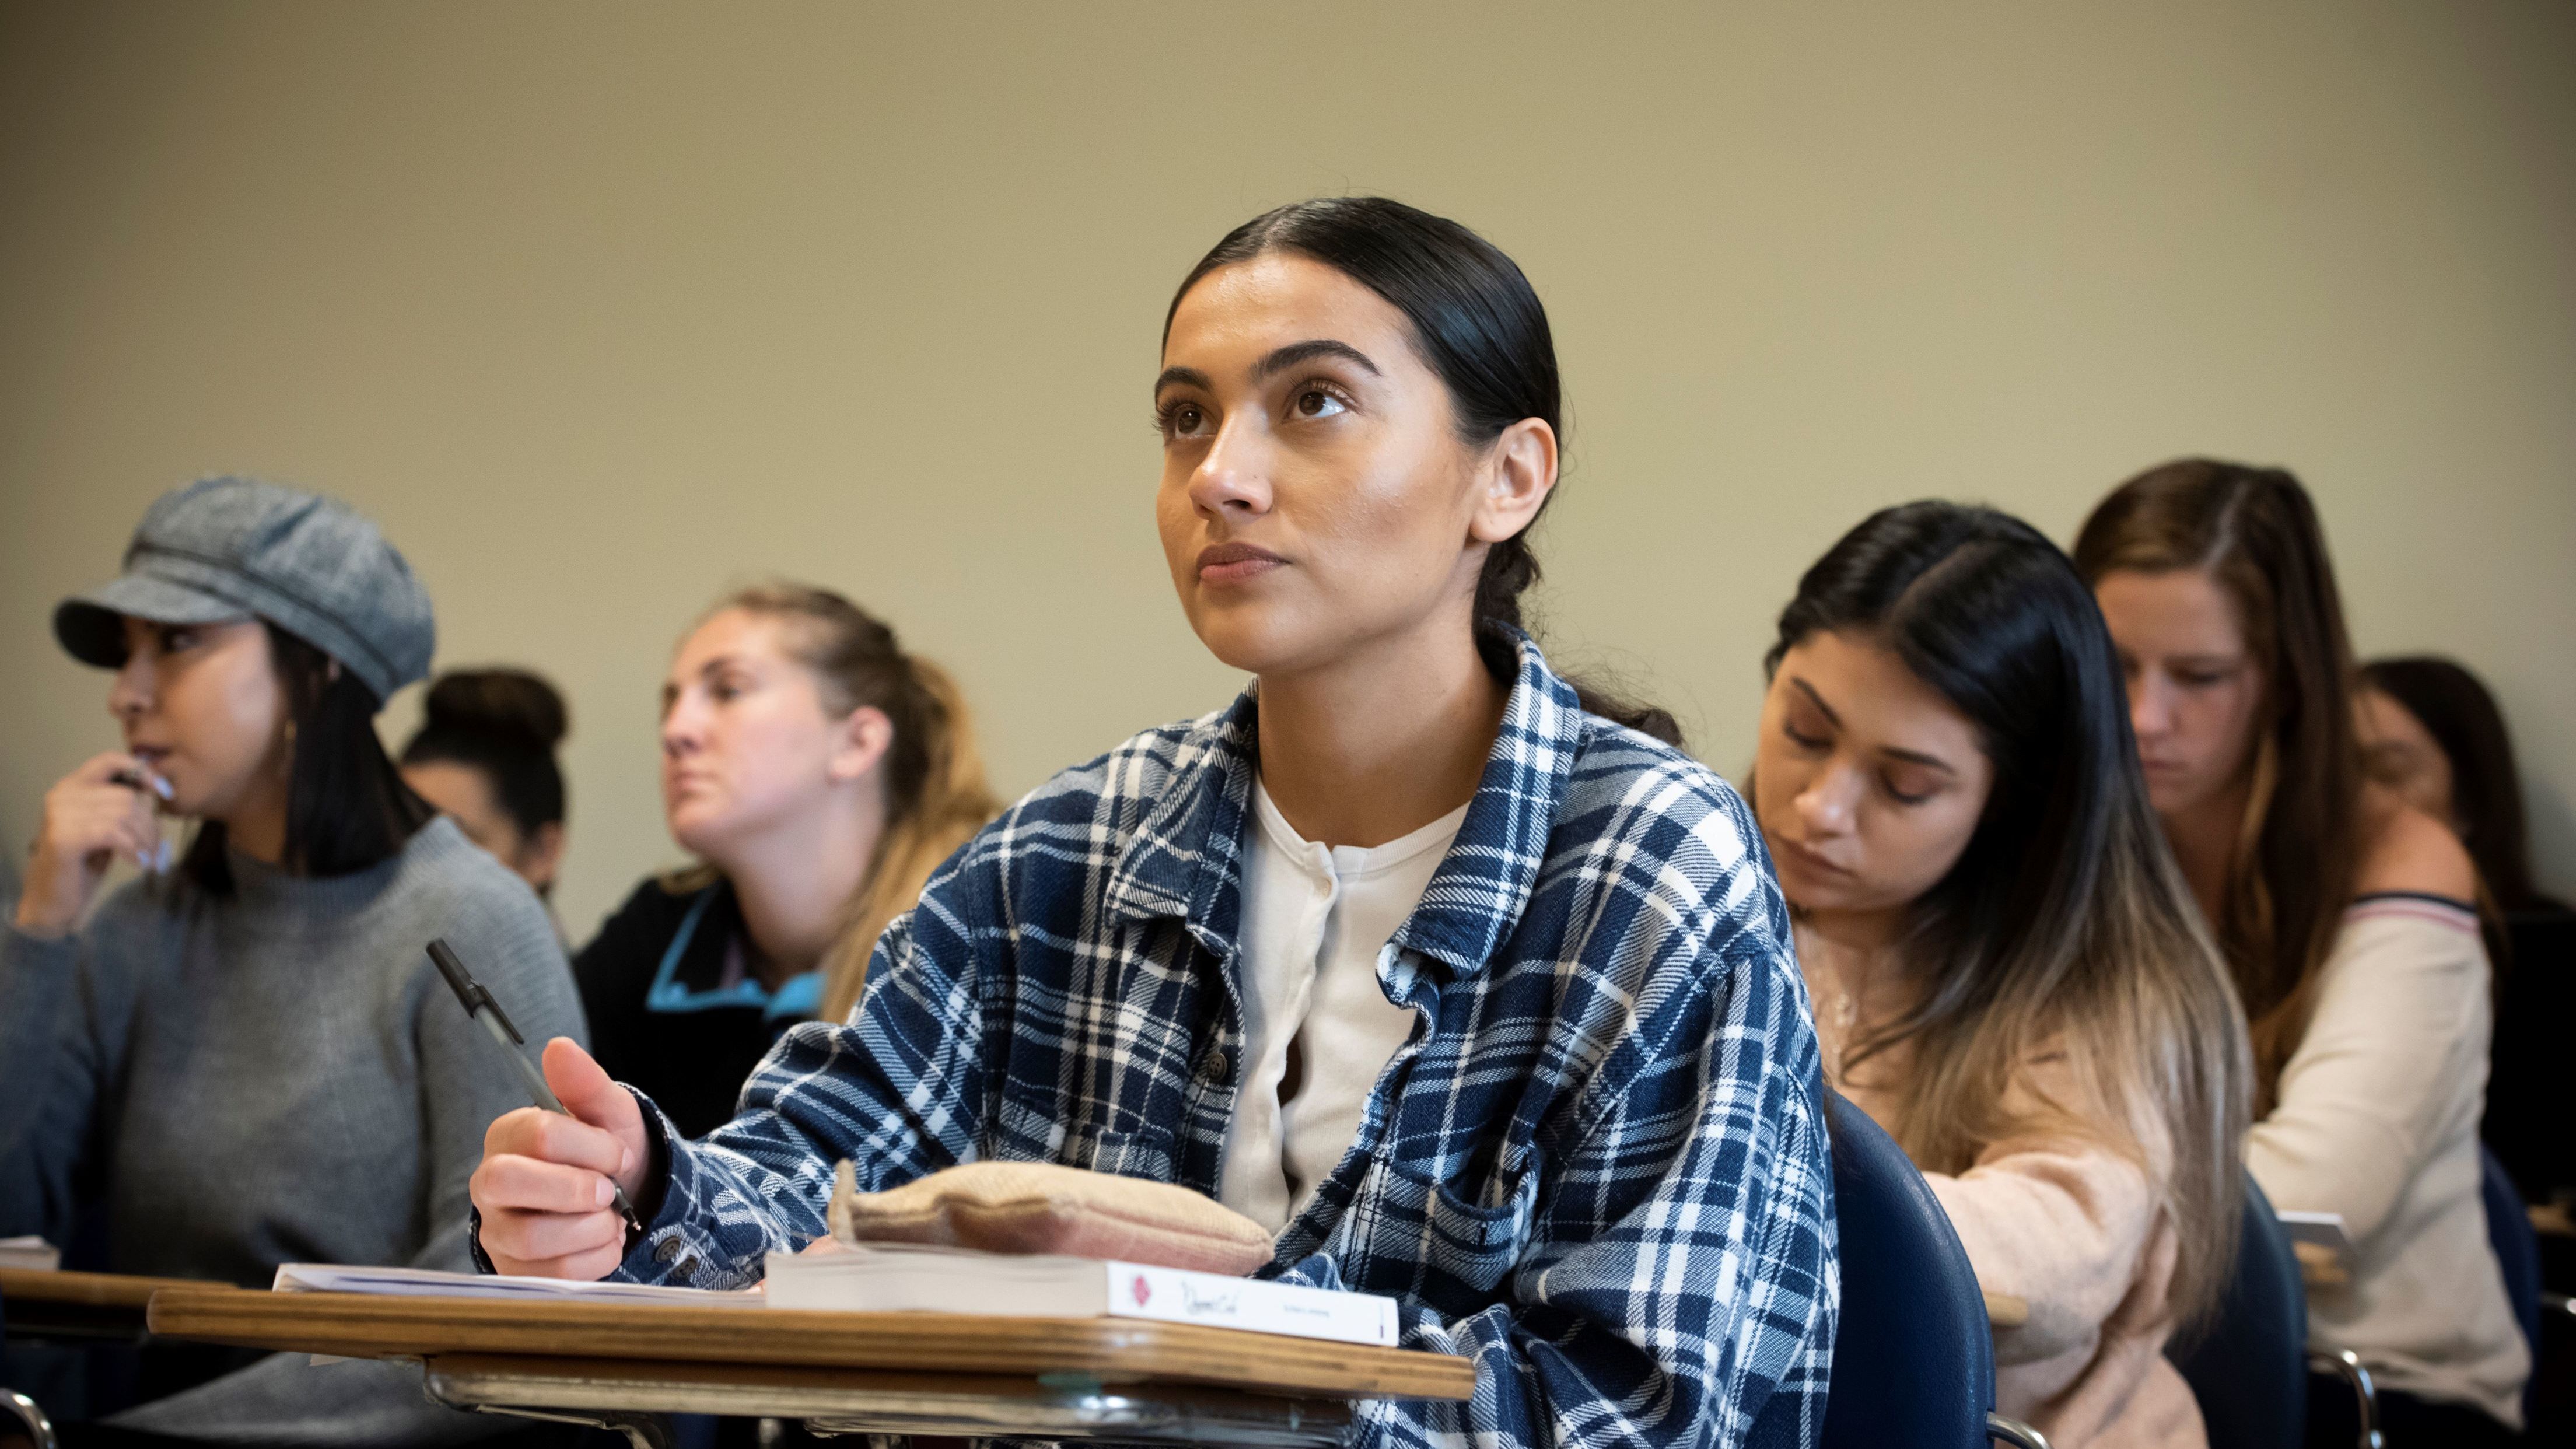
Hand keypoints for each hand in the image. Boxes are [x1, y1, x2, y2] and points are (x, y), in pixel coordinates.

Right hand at [16, 754, 165, 936]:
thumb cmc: (84, 862)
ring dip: (145, 839)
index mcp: (72, 786)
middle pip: (126, 796)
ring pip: (123, 814)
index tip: (165, 793)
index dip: (143, 773)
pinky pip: (112, 833)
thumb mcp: (106, 826)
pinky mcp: (63, 837)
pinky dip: (132, 848)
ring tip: (148, 857)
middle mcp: (62, 795)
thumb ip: (122, 805)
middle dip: (149, 824)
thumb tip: (158, 792)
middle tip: (156, 848)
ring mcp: (59, 815)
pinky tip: (137, 863)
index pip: (110, 760)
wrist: (54, 899)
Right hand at [470, 1038, 649, 1278]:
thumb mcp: (609, 1114)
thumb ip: (585, 1083)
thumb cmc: (609, 1152)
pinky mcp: (516, 1272)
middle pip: (507, 1182)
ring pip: (530, 1235)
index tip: (617, 1153)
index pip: (537, 1133)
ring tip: (610, 1217)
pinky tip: (604, 1242)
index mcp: (509, 1135)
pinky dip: (595, 1259)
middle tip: (609, 1190)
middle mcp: (491, 1183)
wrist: (628, 1202)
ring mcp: (498, 1231)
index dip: (590, 1146)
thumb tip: (558, 1047)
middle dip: (573, 1188)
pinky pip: (551, 1275)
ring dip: (591, 1227)